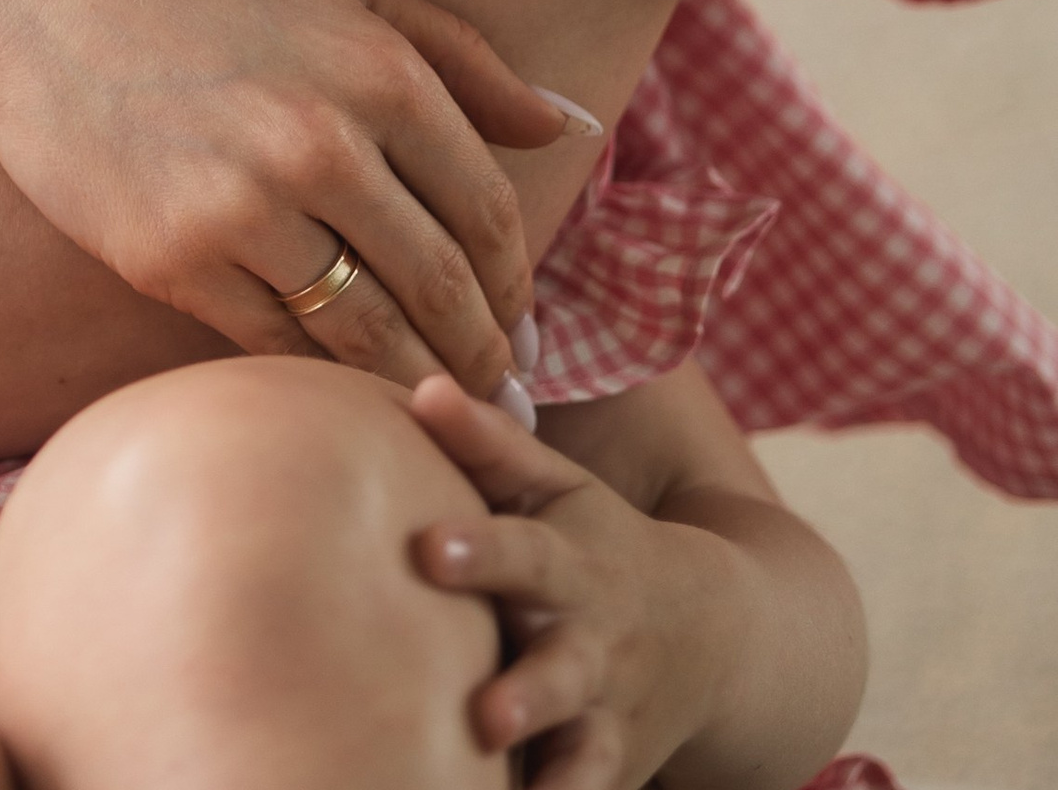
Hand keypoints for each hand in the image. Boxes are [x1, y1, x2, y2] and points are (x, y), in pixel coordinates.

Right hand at [0, 0, 564, 395]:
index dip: (515, 280)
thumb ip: (455, 53)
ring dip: (411, 380)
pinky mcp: (170, 256)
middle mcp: (321, 140)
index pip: (488, 210)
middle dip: (480, 349)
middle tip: (492, 389)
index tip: (514, 319)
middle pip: (444, 286)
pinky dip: (316, 374)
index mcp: (375, 67)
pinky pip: (274, 344)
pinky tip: (331, 382)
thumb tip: (568, 127)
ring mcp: (243, 204)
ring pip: (368, 332)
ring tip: (429, 405)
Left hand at [408, 376, 730, 788]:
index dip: (480, 551)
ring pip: (579, 752)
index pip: (524, 554)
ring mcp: (606, 718)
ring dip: (551, 769)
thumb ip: (488, 444)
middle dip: (527, 691)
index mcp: (571, 566)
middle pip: (558, 670)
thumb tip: (421, 387)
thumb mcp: (556, 486)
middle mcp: (593, 648)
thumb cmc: (598, 542)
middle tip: (484, 712)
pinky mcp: (608, 771)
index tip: (427, 547)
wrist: (718, 637)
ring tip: (497, 762)